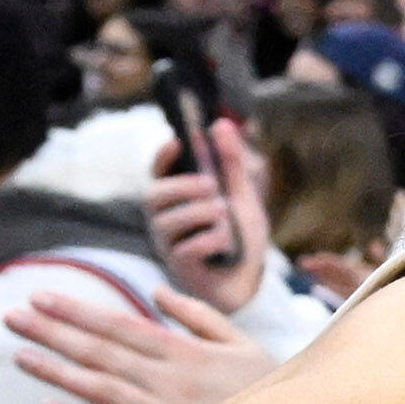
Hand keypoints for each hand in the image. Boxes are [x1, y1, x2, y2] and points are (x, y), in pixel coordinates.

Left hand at [13, 283, 277, 403]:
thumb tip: (156, 292)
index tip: (39, 298)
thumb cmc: (268, 391)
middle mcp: (168, 381)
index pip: (118, 325)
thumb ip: (197, 317)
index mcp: (185, 352)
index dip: (76, 311)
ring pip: (100, 390)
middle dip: (52, 332)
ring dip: (56, 372)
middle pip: (99, 352)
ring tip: (19, 356)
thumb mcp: (241, 345)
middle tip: (11, 317)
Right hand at [148, 113, 271, 314]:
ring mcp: (168, 243)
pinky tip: (226, 244)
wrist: (251, 280)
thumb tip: (221, 124)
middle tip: (212, 185)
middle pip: (154, 195)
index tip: (179, 142)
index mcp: (176, 198)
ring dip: (202, 213)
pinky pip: (188, 248)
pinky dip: (212, 241)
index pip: (158, 172)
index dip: (164, 156)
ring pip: (169, 221)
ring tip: (224, 213)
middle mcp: (164, 218)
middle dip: (183, 186)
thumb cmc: (239, 236)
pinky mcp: (179, 266)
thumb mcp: (241, 195)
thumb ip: (231, 164)